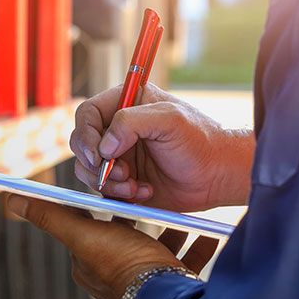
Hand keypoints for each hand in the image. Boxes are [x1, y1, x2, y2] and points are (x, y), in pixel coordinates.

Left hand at [6, 195, 217, 298]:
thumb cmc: (122, 265)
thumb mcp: (83, 234)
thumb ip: (49, 216)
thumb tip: (10, 198)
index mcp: (90, 264)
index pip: (93, 225)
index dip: (105, 204)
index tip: (120, 184)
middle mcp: (114, 277)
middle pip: (127, 236)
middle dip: (142, 215)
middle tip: (154, 194)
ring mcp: (145, 284)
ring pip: (158, 249)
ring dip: (171, 230)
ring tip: (182, 212)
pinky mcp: (172, 289)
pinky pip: (184, 264)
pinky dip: (195, 247)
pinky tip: (208, 233)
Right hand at [70, 84, 253, 211]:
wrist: (217, 176)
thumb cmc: (200, 141)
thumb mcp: (170, 120)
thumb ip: (131, 122)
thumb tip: (104, 145)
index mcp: (126, 103)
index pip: (87, 114)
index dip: (86, 135)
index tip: (99, 155)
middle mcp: (117, 128)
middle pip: (81, 143)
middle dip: (95, 163)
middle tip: (121, 172)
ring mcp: (118, 155)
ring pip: (88, 169)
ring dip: (108, 182)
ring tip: (135, 185)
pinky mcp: (121, 179)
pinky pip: (103, 189)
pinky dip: (119, 194)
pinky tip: (144, 191)